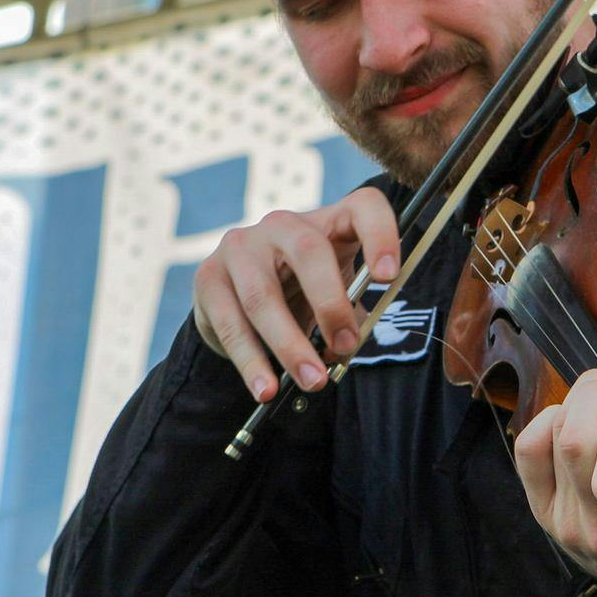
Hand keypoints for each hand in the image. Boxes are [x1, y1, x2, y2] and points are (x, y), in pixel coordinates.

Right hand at [192, 187, 400, 401]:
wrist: (238, 299)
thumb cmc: (301, 296)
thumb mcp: (332, 300)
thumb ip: (346, 320)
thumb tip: (342, 351)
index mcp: (329, 223)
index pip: (363, 208)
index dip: (380, 234)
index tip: (388, 276)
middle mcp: (284, 225)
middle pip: (309, 250)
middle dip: (330, 304)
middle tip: (345, 346)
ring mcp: (241, 245)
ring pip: (263, 295)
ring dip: (289, 345)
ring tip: (312, 382)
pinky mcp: (208, 276)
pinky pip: (231, 323)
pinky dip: (251, 361)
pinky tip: (266, 388)